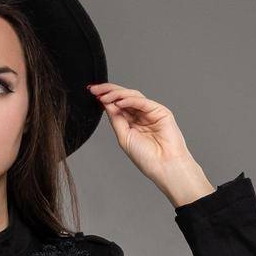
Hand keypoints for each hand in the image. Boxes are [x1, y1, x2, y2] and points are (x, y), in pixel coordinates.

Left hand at [87, 82, 214, 205]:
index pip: (117, 105)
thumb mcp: (124, 137)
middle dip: (108, 91)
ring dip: (116, 94)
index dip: (105, 98)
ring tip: (103, 96)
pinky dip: (130, 100)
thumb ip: (116, 120)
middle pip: (123, 97)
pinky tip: (118, 101)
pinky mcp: (160, 111)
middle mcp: (140, 115)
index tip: (92, 93)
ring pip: (132, 96)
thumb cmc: (146, 157)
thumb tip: (106, 104)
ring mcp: (150, 111)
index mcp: (131, 122)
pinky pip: (142, 102)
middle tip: (94, 89)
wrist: (164, 166)